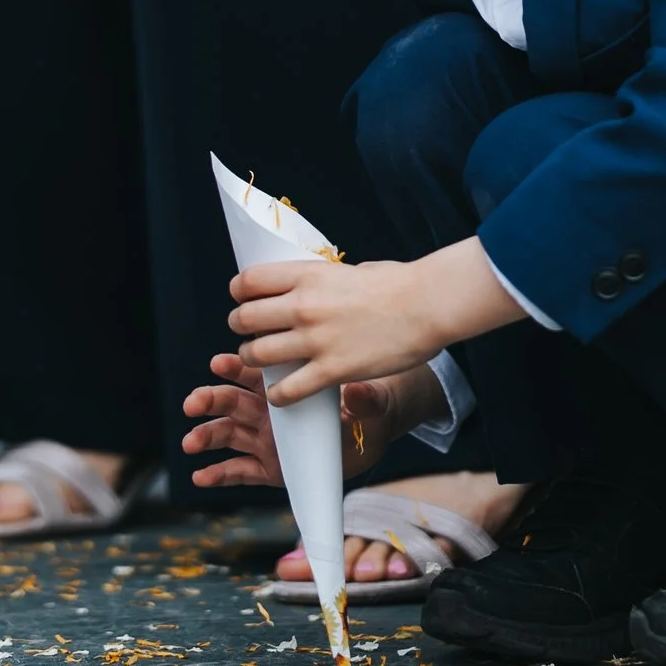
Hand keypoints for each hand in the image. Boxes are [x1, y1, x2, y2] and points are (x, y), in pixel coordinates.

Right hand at [181, 348, 421, 491]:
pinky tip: (199, 476)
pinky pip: (240, 470)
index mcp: (286, 387)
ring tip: (189, 443)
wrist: (370, 435)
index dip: (235, 368)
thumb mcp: (371, 404)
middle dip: (209, 401)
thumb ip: (363, 400)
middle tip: (192, 403)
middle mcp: (269, 411)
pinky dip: (218, 474)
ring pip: (229, 434)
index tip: (218, 363)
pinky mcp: (269, 468)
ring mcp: (265, 439)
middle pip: (232, 402)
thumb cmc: (366, 409)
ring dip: (206, 436)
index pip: (255, 373)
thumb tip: (357, 392)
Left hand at [229, 241, 521, 404]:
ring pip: (258, 354)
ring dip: (253, 360)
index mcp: (307, 274)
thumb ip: (326, 281)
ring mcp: (316, 339)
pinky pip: (288, 389)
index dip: (239, 293)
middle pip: (245, 318)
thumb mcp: (351, 269)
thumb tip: (314, 284)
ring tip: (261, 363)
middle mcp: (303, 305)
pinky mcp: (332, 369)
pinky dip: (278, 395)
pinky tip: (279, 396)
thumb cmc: (396, 283)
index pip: (249, 281)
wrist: (426, 304)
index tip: (243, 300)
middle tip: (248, 334)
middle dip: (240, 328)